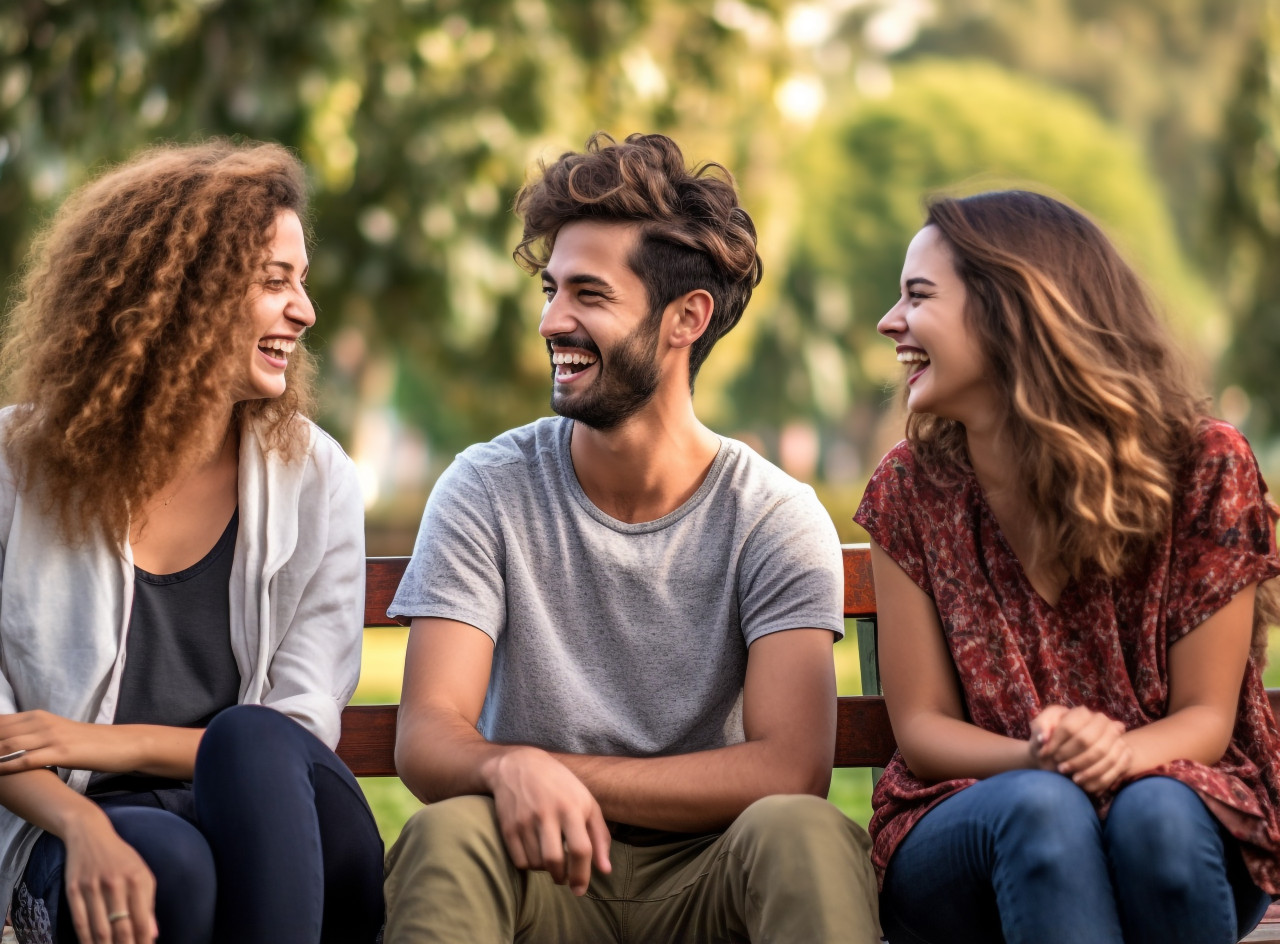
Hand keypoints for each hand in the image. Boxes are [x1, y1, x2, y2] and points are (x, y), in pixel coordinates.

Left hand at [0, 711, 112, 773]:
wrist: (121, 743)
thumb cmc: (88, 742)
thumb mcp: (56, 733)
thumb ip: (32, 735)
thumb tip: (9, 745)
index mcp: (38, 716)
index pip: (0, 721)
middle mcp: (42, 723)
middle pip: (1, 732)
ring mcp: (52, 737)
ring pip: (8, 746)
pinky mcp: (61, 753)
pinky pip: (26, 760)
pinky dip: (7, 767)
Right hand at [62, 812, 156, 943]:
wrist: (90, 835)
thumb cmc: (121, 858)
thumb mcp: (141, 874)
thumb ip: (148, 904)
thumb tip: (153, 933)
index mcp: (137, 880)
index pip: (141, 920)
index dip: (143, 941)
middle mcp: (115, 884)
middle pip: (120, 928)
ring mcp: (92, 888)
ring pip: (99, 930)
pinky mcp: (73, 891)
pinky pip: (79, 922)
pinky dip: (85, 940)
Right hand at [483, 747, 611, 895]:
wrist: (519, 765)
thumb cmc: (560, 786)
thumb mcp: (586, 802)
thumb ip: (600, 836)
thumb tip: (605, 870)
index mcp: (572, 807)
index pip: (580, 849)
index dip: (582, 874)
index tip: (580, 890)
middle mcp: (547, 813)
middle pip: (554, 860)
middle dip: (561, 877)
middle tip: (564, 879)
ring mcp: (525, 820)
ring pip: (536, 863)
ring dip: (545, 870)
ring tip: (550, 859)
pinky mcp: (508, 826)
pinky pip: (520, 861)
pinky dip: (529, 864)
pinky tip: (535, 852)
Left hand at [1031, 704, 1131, 793]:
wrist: (1065, 755)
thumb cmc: (1050, 741)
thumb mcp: (1039, 730)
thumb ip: (1039, 728)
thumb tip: (1043, 738)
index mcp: (1081, 713)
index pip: (1069, 727)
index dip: (1056, 743)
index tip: (1044, 754)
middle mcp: (1102, 721)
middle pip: (1088, 741)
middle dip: (1072, 758)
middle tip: (1060, 768)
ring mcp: (1116, 737)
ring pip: (1106, 756)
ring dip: (1087, 771)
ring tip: (1073, 779)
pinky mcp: (1124, 753)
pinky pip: (1118, 768)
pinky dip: (1101, 780)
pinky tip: (1086, 786)